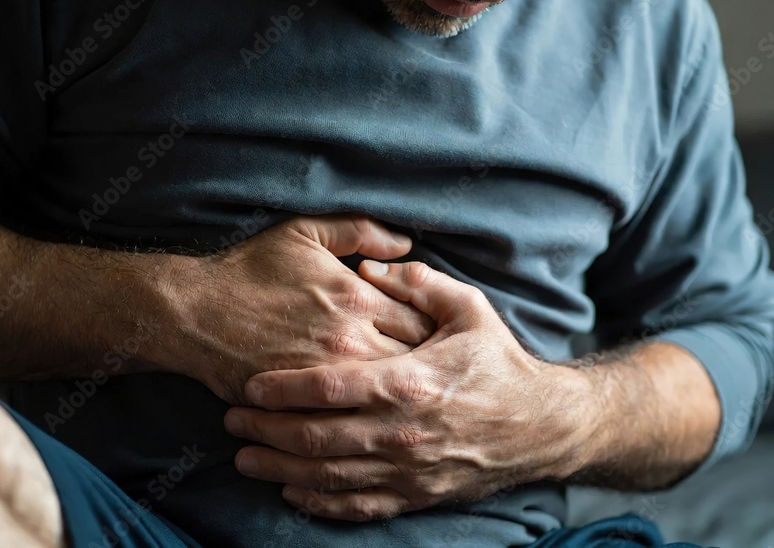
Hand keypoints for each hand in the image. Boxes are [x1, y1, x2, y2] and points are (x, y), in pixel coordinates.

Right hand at [150, 216, 435, 404]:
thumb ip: (361, 231)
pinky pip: (348, 423)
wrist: (194, 313)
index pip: (424, 322)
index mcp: (358, 298)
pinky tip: (371, 420)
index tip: (438, 340)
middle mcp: (350, 341)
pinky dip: (364, 424)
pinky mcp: (302, 407)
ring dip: (399, 401)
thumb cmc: (250, 270)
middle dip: (426, 372)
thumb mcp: (305, 232)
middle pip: (413, 367)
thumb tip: (405, 244)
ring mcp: (326, 378)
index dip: (436, 334)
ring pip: (385, 400)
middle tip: (433, 376)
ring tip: (407, 401)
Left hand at [223, 260, 598, 520]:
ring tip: (244, 457)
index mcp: (410, 382)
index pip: (330, 387)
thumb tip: (371, 267)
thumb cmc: (500, 364)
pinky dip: (319, 502)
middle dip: (266, 430)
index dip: (283, 388)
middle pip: (317, 436)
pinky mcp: (417, 496)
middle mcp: (403, 432)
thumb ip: (419, 284)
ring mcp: (408, 470)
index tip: (250, 385)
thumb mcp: (469, 310)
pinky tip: (291, 491)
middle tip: (231, 420)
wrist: (542, 427)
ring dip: (280, 468)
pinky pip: (357, 506)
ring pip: (328, 476)